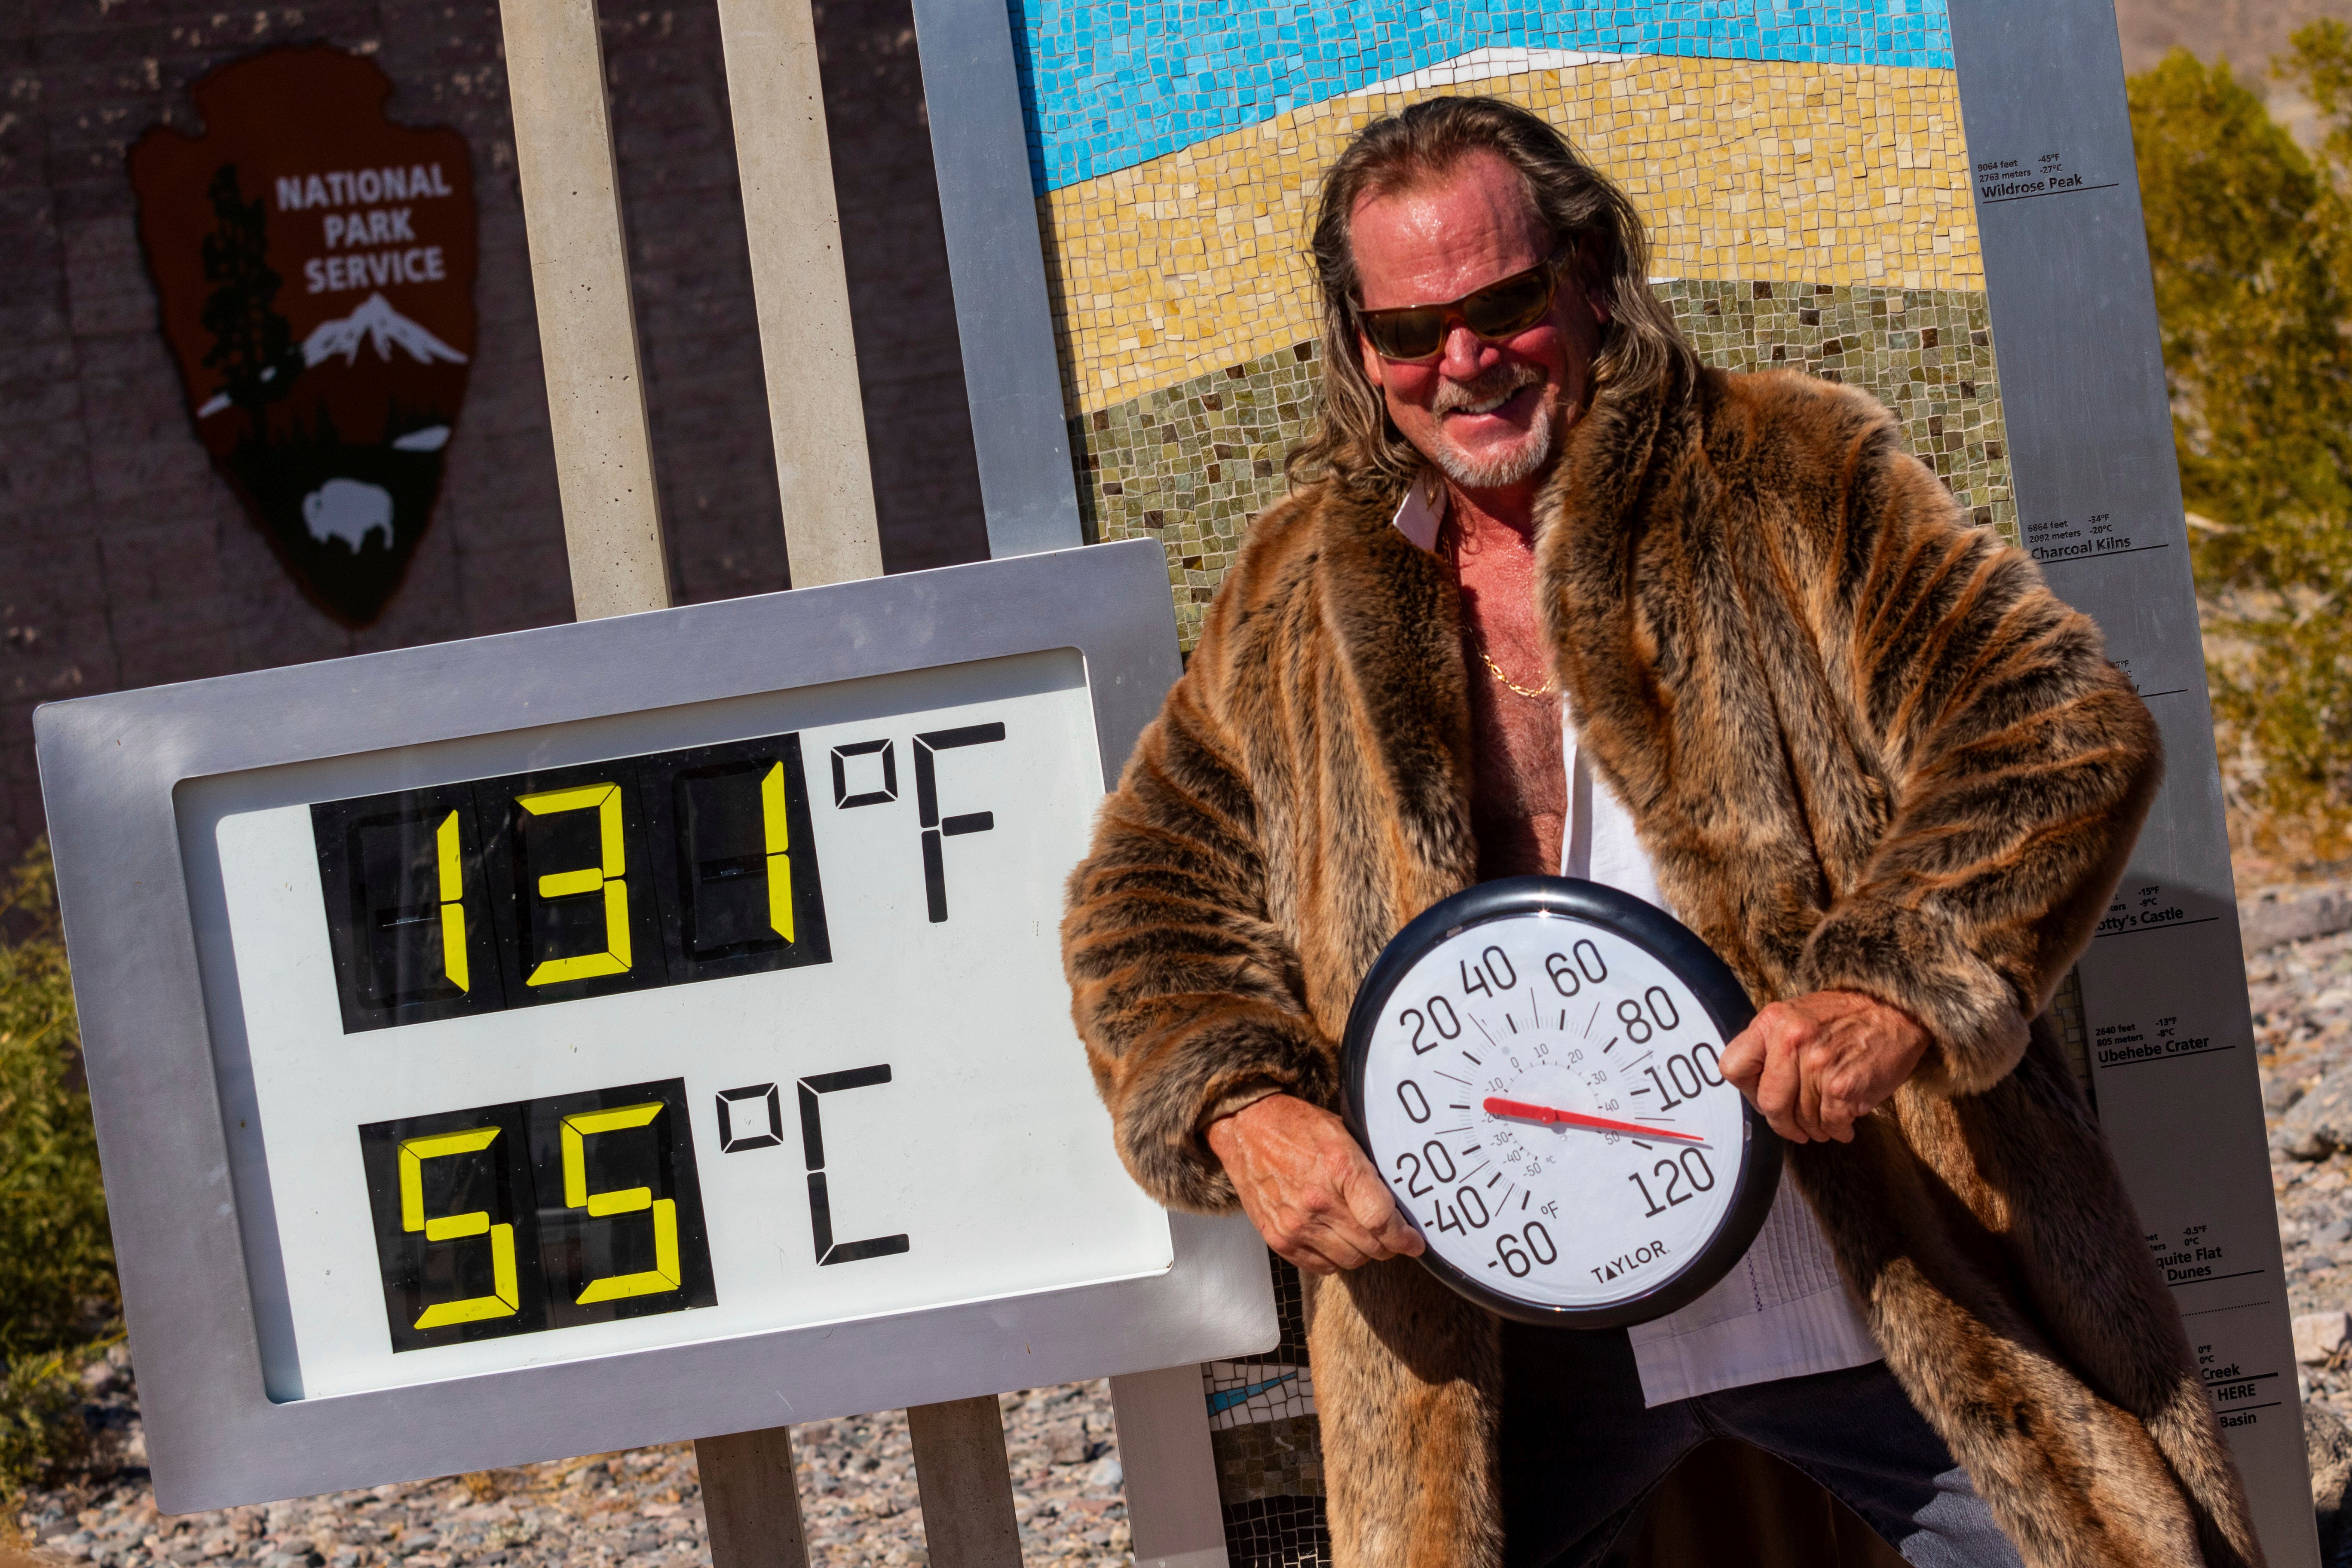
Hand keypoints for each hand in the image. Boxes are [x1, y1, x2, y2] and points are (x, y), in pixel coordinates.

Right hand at [1205, 1093, 1424, 1274]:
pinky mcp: (1279, 1239)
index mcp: (1339, 1167)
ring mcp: (1296, 1224)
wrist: (1245, 1129)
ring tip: (1360, 1234)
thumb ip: (1369, 1169)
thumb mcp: (1343, 1133)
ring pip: (1350, 1260)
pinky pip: (1322, 1266)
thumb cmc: (1296, 1127)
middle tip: (1391, 1236)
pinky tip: (1334, 1238)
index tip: (1414, 1242)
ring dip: (1362, 1252)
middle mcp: (1317, 1201)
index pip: (1382, 1220)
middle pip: (1371, 1245)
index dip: (1404, 1237)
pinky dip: (1334, 1257)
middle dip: (1388, 1245)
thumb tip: (1400, 1203)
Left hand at [1716, 990, 1928, 1143]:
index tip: (1763, 1096)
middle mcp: (1790, 1041)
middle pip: (1768, 1103)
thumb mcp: (1796, 1015)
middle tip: (1794, 1127)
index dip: (1748, 1090)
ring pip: (1802, 1119)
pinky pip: (1830, 1125)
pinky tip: (1845, 1123)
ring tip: (1826, 1122)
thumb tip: (1757, 1087)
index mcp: (1772, 1022)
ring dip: (1814, 1128)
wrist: (1895, 1010)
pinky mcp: (1843, 1087)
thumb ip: (1772, 1045)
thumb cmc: (1846, 1017)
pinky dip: (1837, 1131)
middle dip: (1782, 1123)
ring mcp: (1817, 1065)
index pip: (1733, 1067)